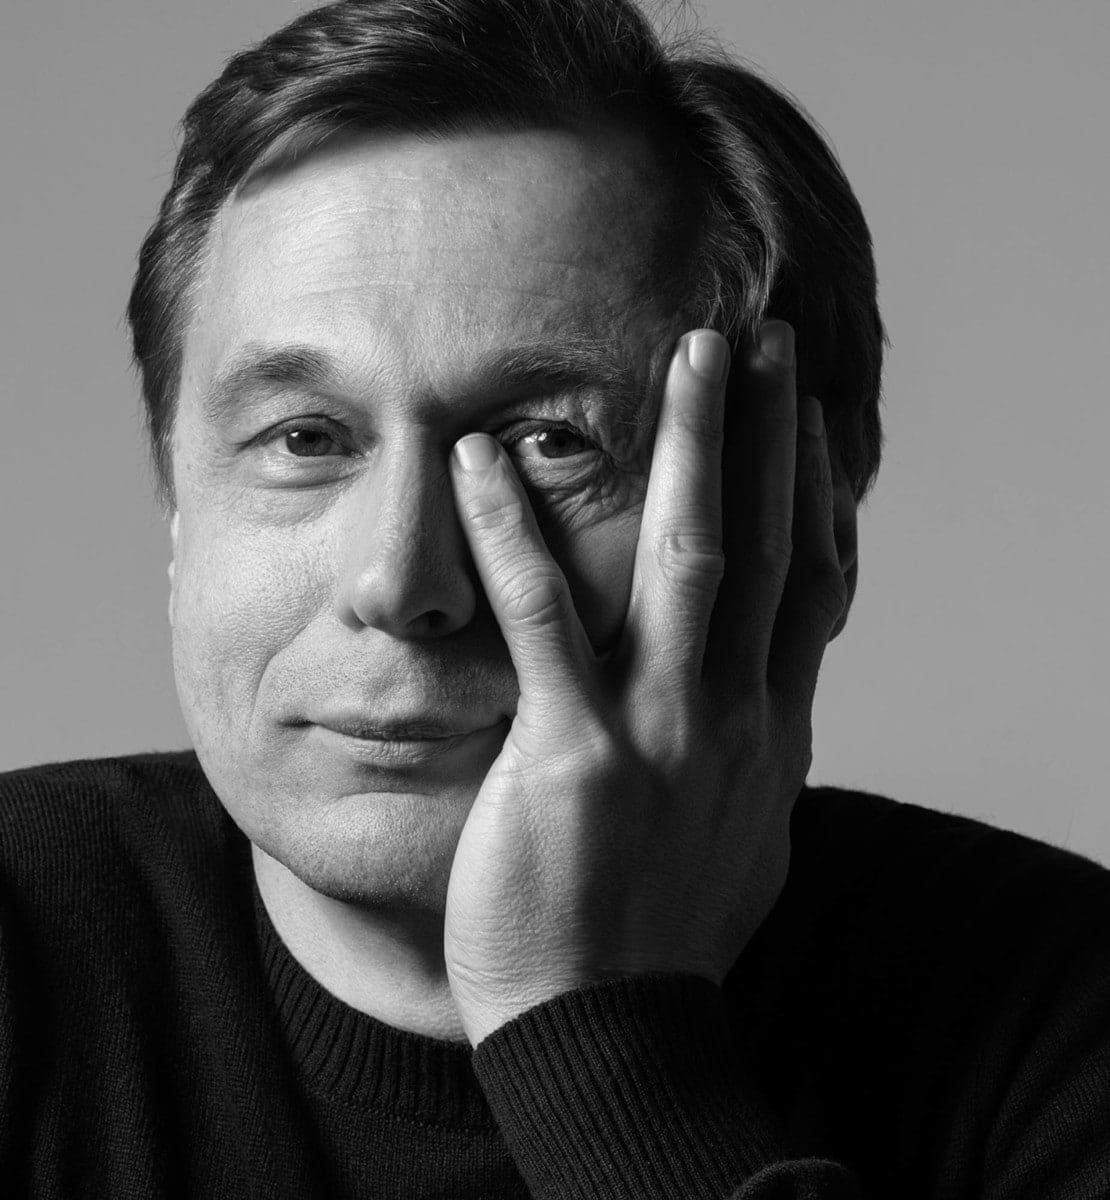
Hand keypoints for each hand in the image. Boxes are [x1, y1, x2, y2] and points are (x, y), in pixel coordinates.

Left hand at [444, 321, 844, 1046]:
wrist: (613, 1035)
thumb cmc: (666, 939)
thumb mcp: (740, 841)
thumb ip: (750, 762)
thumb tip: (764, 717)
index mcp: (767, 733)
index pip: (809, 589)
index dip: (813, 496)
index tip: (808, 423)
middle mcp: (730, 718)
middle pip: (765, 549)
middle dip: (770, 436)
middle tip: (764, 340)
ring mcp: (659, 733)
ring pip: (689, 562)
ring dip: (690, 448)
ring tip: (685, 354)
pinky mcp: (571, 756)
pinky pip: (543, 620)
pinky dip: (514, 531)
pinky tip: (485, 458)